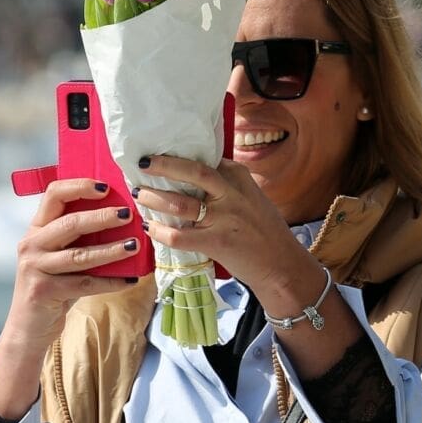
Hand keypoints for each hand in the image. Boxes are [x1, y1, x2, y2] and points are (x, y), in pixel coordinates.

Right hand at [0, 179, 143, 418]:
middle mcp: (31, 245)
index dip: (80, 186)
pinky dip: (111, 282)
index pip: (53, 194)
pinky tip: (130, 280)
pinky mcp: (45, 291)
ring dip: (112, 250)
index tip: (106, 187)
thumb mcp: (58, 257)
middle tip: (129, 215)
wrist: (28, 327)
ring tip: (136, 245)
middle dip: (103, 217)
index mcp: (36, 229)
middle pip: (70, 222)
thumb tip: (122, 218)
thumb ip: (77, 238)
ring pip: (80, 255)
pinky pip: (86, 284)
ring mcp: (35, 268)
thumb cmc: (52, 286)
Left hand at [132, 155, 314, 301]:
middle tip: (143, 164)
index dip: (180, 157)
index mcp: (240, 178)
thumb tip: (198, 177)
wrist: (281, 265)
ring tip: (140, 195)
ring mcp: (224, 218)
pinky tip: (150, 228)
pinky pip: (179, 235)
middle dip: (164, 165)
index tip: (161, 157)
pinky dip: (160, 232)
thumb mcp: (252, 198)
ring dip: (155, 199)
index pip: (207, 160)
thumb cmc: (266, 233)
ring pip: (180, 203)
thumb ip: (229, 186)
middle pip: (193, 172)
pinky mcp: (216, 242)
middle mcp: (232, 194)